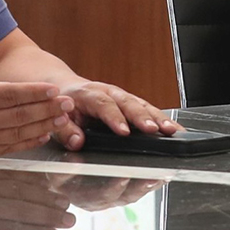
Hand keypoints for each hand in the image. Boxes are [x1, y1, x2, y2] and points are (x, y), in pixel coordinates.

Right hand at [0, 32, 76, 160]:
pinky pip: (8, 147)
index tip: (54, 89)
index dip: (35, 92)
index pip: (11, 94)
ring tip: (63, 119)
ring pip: (18, 132)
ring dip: (43, 125)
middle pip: (21, 114)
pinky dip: (27, 142)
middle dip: (48, 108)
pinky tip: (42, 136)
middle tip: (69, 103)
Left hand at [54, 80, 179, 147]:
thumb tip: (77, 142)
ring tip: (171, 130)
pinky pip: (148, 110)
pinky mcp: (131, 103)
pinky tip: (174, 130)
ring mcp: (122, 97)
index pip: (103, 104)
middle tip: (154, 129)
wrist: (64, 87)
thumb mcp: (55, 118)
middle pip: (128, 102)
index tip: (123, 132)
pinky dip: (161, 120)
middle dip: (142, 117)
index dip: (114, 118)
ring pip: (142, 105)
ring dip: (158, 118)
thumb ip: (64, 131)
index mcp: (88, 94)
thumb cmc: (61, 106)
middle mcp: (108, 92)